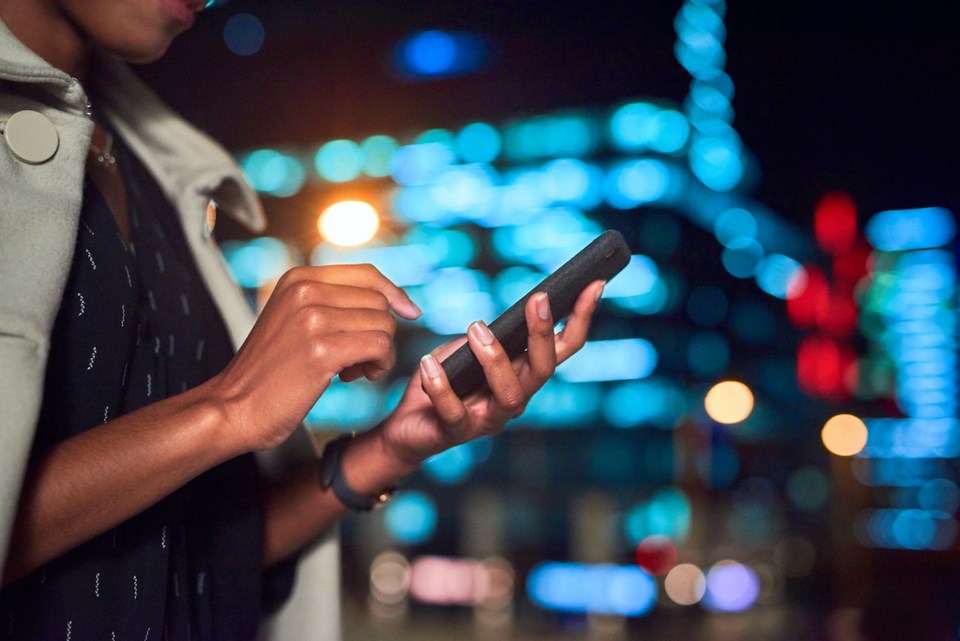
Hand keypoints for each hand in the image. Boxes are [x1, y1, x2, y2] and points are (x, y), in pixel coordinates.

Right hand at [209, 265, 419, 452]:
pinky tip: (352, 378)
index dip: (394, 293)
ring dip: (379, 353)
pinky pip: (380, 347)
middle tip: (357, 359)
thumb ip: (330, 302)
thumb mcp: (294, 320)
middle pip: (379, 301)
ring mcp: (313, 317)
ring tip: (352, 371)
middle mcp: (306, 289)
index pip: (367, 273)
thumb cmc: (270, 372)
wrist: (233, 407)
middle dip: (380, 332)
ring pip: (384, 325)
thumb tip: (390, 299)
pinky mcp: (322, 349)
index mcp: (299, 278)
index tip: (410, 312)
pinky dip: (378, 365)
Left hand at [378, 280, 604, 469]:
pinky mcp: (456, 432)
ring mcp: (490, 419)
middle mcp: (516, 399)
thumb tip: (496, 322)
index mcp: (524, 374)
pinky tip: (429, 363)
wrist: (407, 426)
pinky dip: (441, 386)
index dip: (581, 317)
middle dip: (544, 333)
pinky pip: (455, 412)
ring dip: (495, 359)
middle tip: (538, 299)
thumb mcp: (465, 347)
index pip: (564, 347)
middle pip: (544, 369)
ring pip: (511, 395)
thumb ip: (486, 335)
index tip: (594, 283)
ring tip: (476, 328)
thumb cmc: (444, 380)